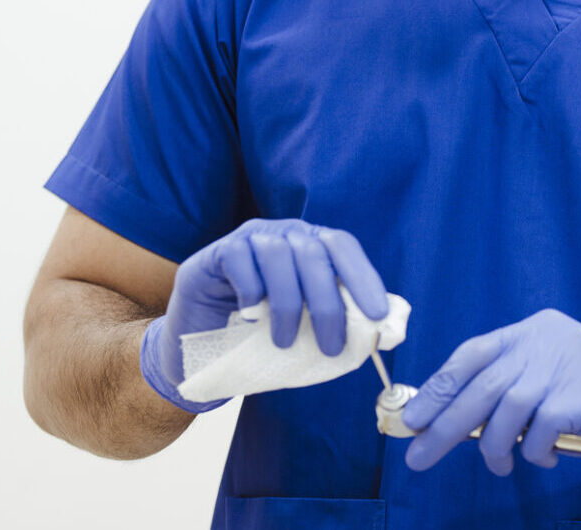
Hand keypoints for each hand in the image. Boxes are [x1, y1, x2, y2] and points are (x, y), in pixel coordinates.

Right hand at [140, 219, 388, 411]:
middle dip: (328, 304)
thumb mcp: (303, 331)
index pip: (342, 247)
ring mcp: (248, 238)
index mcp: (310, 244)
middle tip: (331, 346)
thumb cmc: (258, 337)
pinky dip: (251, 290)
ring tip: (284, 342)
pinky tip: (250, 317)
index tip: (378, 314)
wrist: (197, 346)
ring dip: (288, 304)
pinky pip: (239, 258)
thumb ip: (336, 324)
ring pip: (279, 255)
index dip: (363, 277)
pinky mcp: (216, 252)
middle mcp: (283, 233)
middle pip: (314, 254)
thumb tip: (383, 335)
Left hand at [398, 309, 580, 478]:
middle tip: (419, 456)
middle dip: (445, 424)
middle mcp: (549, 337)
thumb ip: (511, 393)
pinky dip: (535, 453)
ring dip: (495, 448)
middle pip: (481, 384)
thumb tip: (450, 423)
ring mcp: (568, 363)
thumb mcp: (552, 385)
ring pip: (504, 410)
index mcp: (536, 329)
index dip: (438, 386)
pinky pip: (538, 432)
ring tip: (503, 467)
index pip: (473, 353)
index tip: (412, 417)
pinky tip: (549, 458)